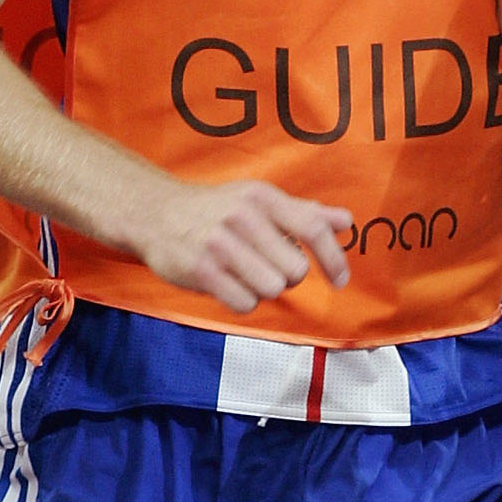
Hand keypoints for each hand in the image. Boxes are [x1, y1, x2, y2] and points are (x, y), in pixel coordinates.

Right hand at [138, 178, 353, 312]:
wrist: (155, 214)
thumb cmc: (216, 209)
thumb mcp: (258, 200)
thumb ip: (303, 212)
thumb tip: (346, 221)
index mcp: (262, 197)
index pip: (312, 228)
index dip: (333, 259)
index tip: (341, 281)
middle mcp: (242, 216)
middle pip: (295, 270)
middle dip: (287, 276)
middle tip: (265, 266)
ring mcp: (220, 244)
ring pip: (271, 289)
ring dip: (262, 289)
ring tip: (242, 273)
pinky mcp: (202, 270)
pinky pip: (245, 303)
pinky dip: (241, 300)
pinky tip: (227, 284)